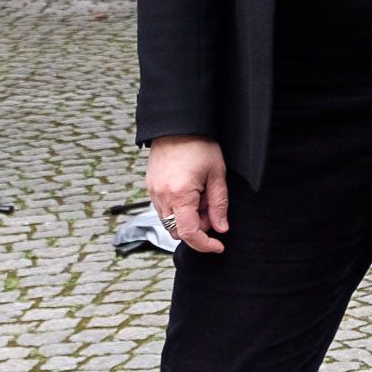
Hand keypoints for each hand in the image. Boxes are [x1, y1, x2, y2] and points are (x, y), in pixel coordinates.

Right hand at [145, 136, 228, 254]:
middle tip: (212, 209)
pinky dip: (178, 209)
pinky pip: (164, 209)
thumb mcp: (217, 175)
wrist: (177, 125)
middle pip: (178, 231)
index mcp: (179, 195)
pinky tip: (191, 191)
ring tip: (202, 195)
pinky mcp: (150, 187)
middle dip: (198, 228)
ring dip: (188, 218)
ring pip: (170, 222)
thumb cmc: (200, 146)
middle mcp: (161, 197)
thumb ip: (219, 205)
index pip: (189, 233)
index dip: (205, 245)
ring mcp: (152, 192)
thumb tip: (221, 229)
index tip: (218, 246)